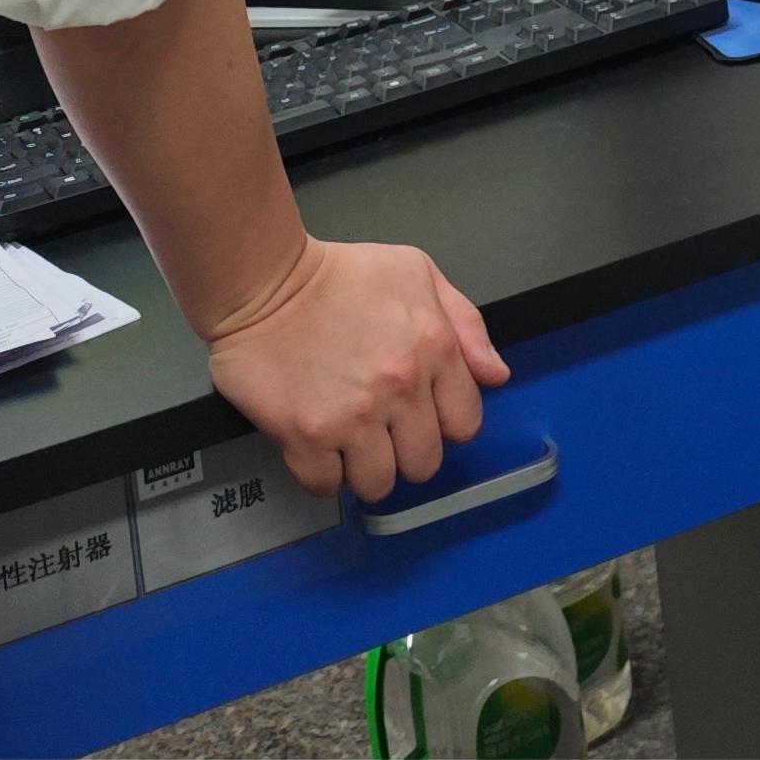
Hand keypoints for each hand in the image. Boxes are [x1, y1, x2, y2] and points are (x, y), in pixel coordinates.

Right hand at [202, 236, 512, 501]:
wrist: (264, 280)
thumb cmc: (338, 274)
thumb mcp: (416, 274)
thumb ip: (465, 324)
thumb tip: (494, 375)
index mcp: (433, 348)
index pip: (465, 424)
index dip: (444, 423)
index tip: (421, 414)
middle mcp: (399, 387)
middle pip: (424, 463)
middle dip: (405, 450)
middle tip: (381, 427)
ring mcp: (353, 416)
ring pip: (379, 484)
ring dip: (364, 468)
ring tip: (348, 438)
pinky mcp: (306, 435)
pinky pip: (326, 485)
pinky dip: (321, 471)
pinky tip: (317, 442)